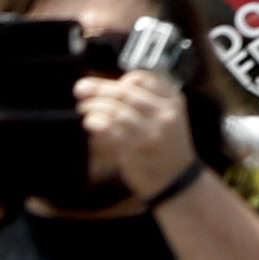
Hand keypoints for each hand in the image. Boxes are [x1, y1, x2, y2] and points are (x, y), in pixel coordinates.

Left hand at [76, 66, 196, 205]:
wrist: (177, 181)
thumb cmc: (166, 148)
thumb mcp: (165, 119)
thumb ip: (144, 104)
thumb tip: (104, 91)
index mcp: (173, 100)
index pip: (143, 79)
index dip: (119, 81)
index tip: (103, 86)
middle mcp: (166, 113)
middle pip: (126, 92)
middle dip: (99, 89)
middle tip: (81, 89)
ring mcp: (154, 130)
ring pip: (119, 109)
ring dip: (95, 106)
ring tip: (83, 109)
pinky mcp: (140, 147)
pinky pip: (114, 129)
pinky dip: (98, 122)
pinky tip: (90, 123)